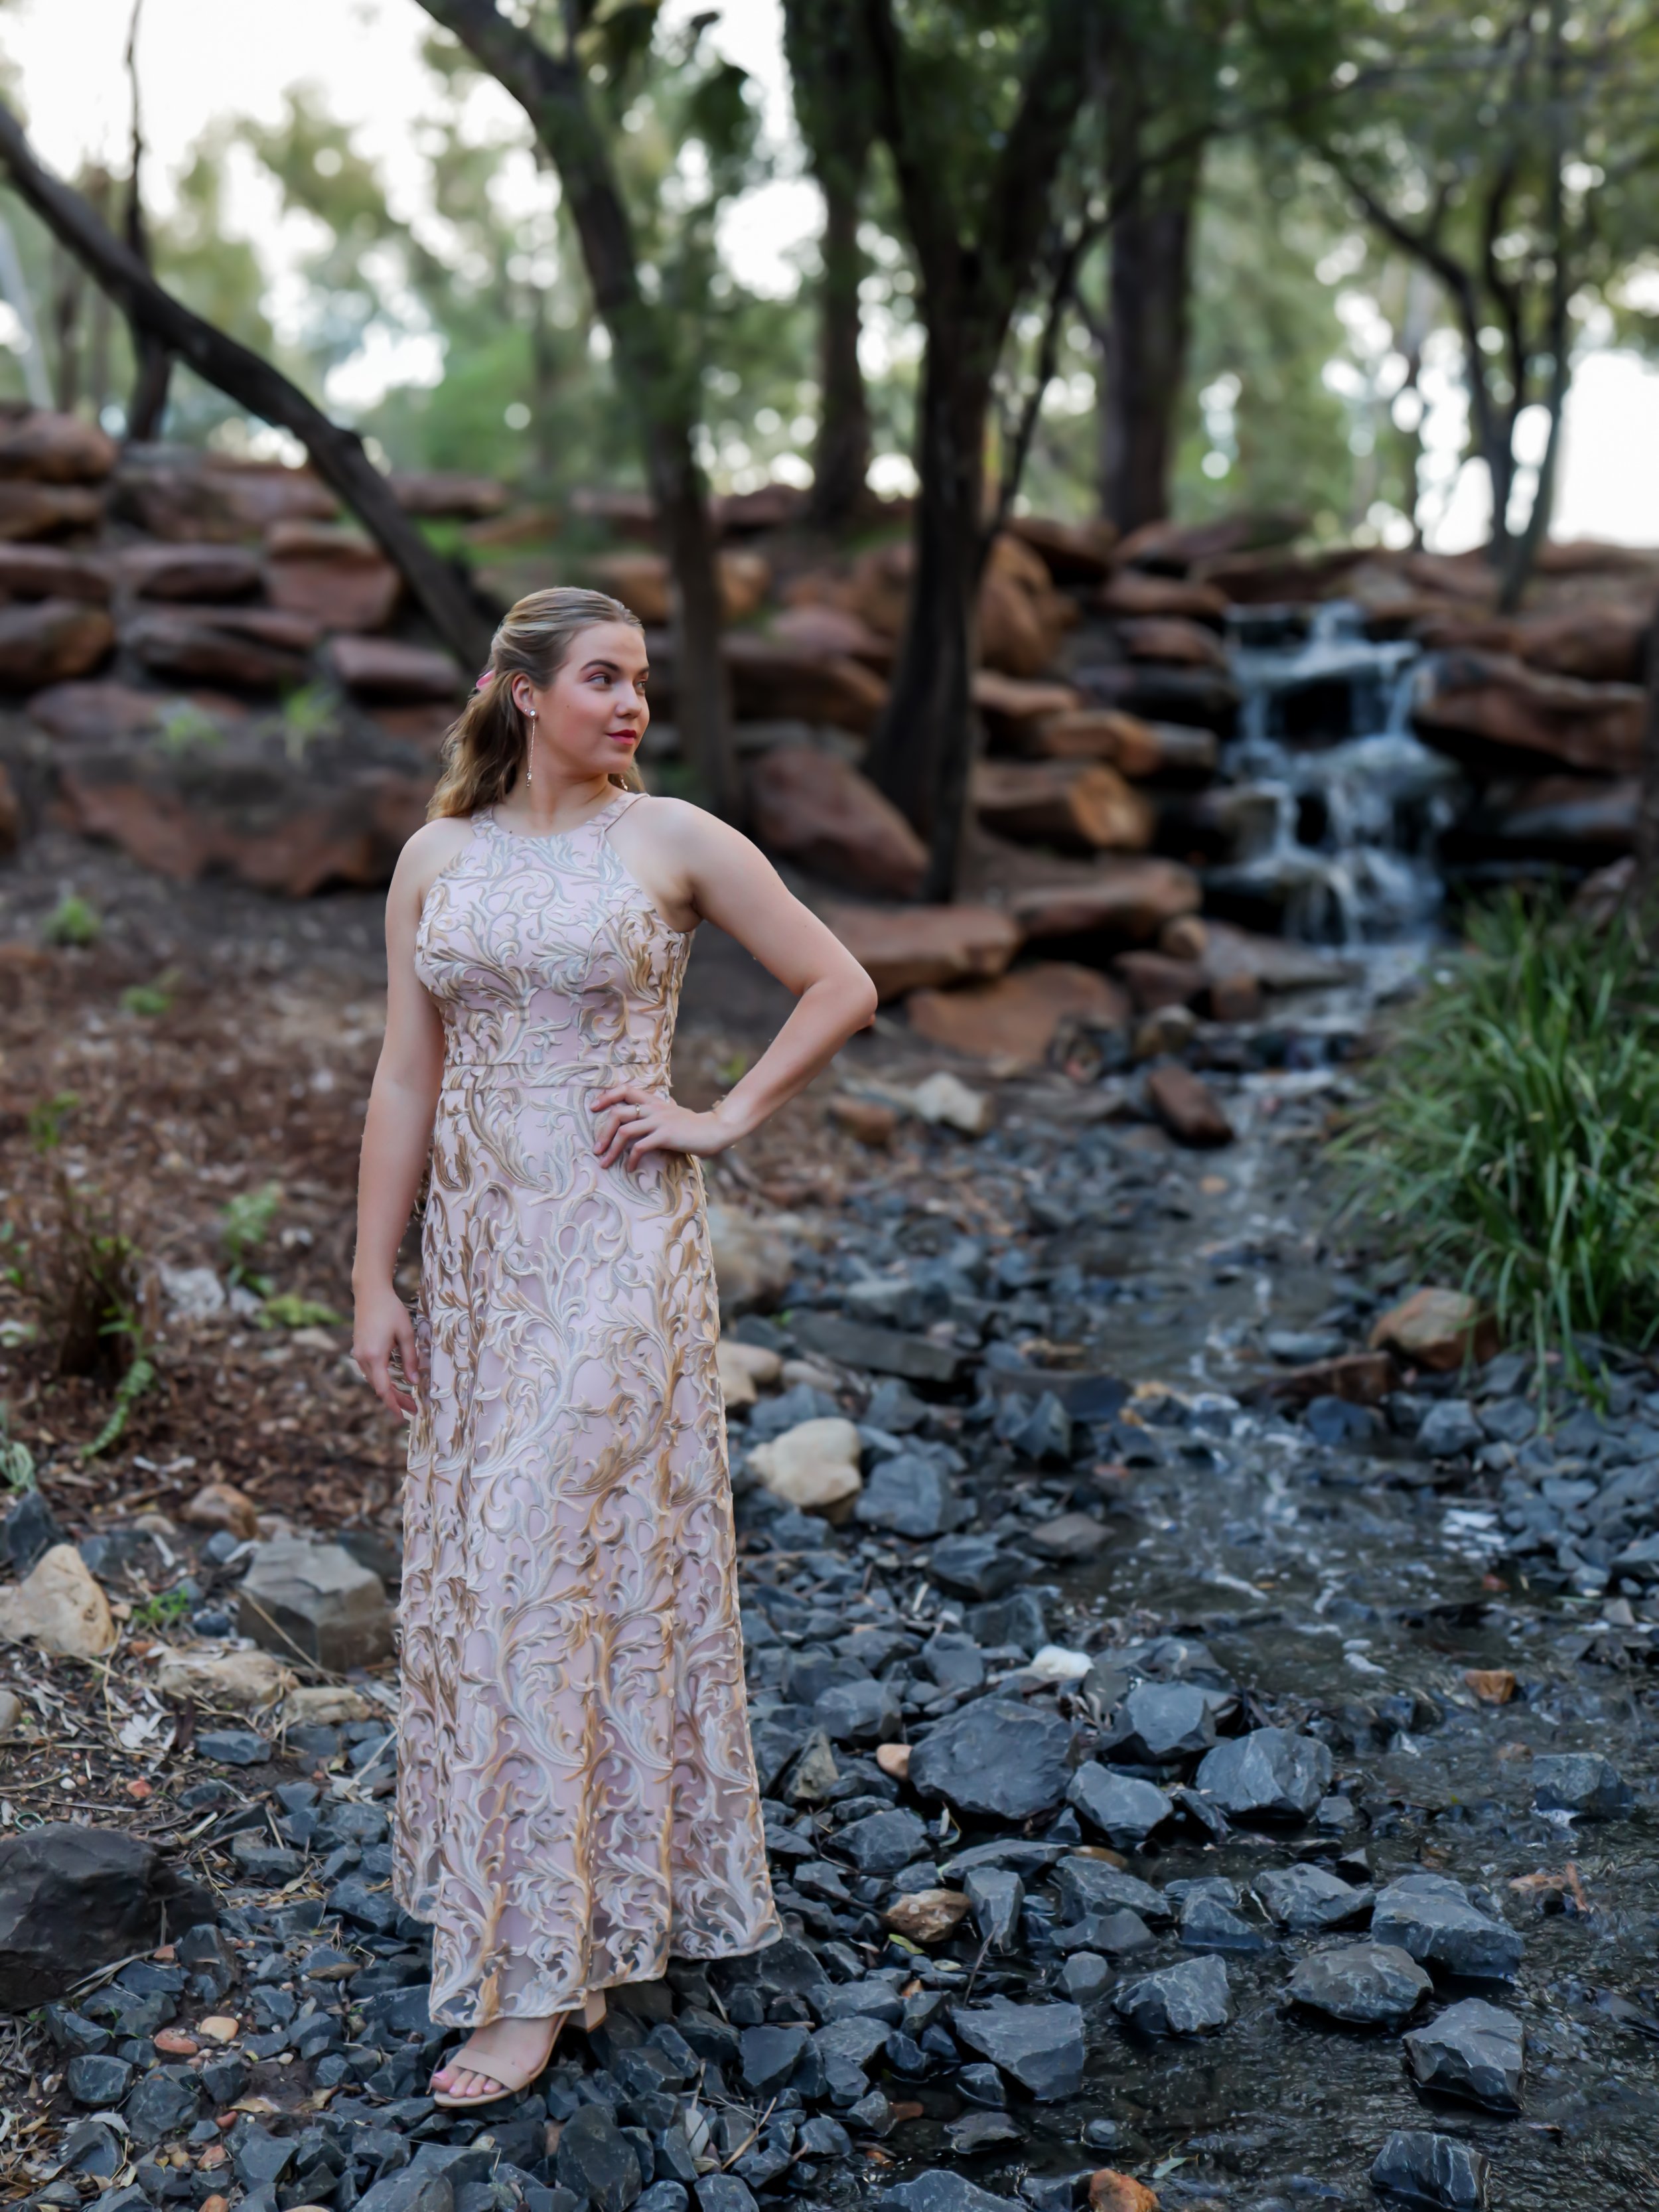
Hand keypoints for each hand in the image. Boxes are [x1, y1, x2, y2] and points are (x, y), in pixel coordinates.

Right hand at [353, 1281, 418, 1420]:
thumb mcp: (406, 1334)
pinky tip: (393, 1383)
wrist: (370, 1292)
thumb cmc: (390, 1310)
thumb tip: (415, 1381)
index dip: (394, 1404)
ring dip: (389, 1391)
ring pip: (374, 1381)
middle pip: (379, 1388)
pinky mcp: (359, 1349)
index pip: (384, 1389)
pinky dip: (382, 1381)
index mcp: (375, 1356)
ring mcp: (358, 1354)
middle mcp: (363, 1358)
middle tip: (413, 1408)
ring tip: (406, 1398)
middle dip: (396, 1400)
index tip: (404, 1416)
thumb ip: (411, 1359)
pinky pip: (371, 1372)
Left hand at [590, 1083, 740, 1169]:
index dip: (606, 1096)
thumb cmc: (693, 1127)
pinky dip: (631, 1159)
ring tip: (606, 1163)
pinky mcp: (665, 1135)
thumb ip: (655, 1116)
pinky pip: (640, 1146)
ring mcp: (659, 1121)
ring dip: (612, 1149)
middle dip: (602, 1133)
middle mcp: (654, 1109)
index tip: (594, 1108)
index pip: (625, 1089)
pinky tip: (630, 1168)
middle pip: (618, 1113)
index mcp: (654, 1101)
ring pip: (625, 1131)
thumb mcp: (672, 1115)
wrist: (715, 1130)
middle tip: (596, 1149)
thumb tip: (638, 1124)